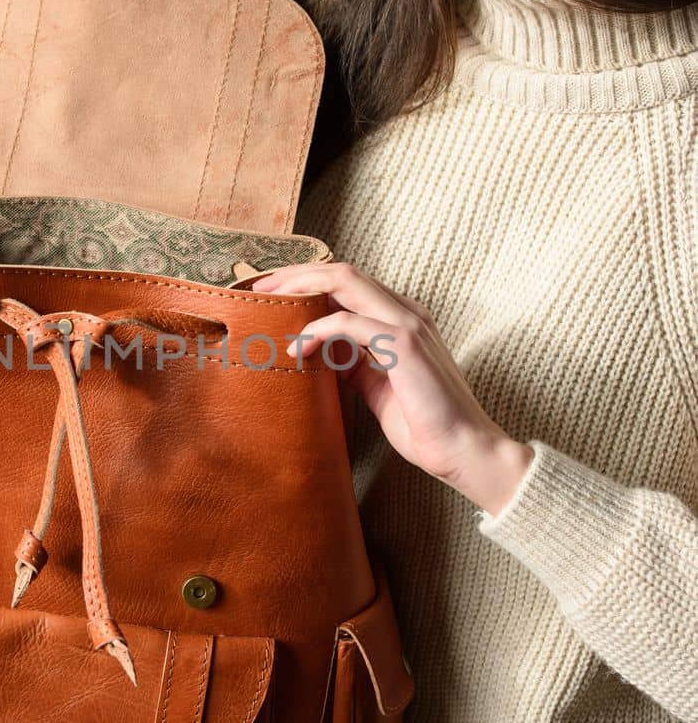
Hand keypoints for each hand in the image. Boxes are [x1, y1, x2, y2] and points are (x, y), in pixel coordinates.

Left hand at [250, 261, 533, 514]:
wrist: (463, 451)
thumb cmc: (424, 424)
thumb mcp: (376, 387)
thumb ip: (353, 364)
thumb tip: (321, 355)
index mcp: (402, 319)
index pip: (349, 283)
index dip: (308, 282)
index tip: (272, 295)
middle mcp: (406, 312)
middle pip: (342, 272)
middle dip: (296, 275)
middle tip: (259, 289)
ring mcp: (408, 324)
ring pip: (345, 282)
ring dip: (300, 288)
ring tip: (269, 305)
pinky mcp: (405, 345)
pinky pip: (349, 322)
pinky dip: (317, 330)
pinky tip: (297, 348)